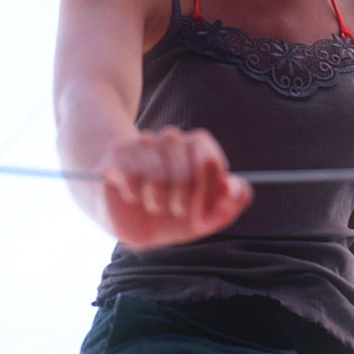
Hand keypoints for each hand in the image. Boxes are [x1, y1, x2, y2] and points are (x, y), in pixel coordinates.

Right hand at [98, 127, 252, 247]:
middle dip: (182, 203)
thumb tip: (234, 191)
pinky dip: (134, 196)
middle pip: (186, 173)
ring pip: (157, 177)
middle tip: (176, 210)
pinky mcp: (119, 152)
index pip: (209, 164)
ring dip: (157, 202)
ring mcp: (144, 142)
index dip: (207, 196)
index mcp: (199, 144)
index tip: (203, 214)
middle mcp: (172, 137)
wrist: (128, 216)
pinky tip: (133, 196)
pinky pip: (131, 176)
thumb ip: (231, 202)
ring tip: (154, 204)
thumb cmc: (173, 213)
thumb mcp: (206, 215)